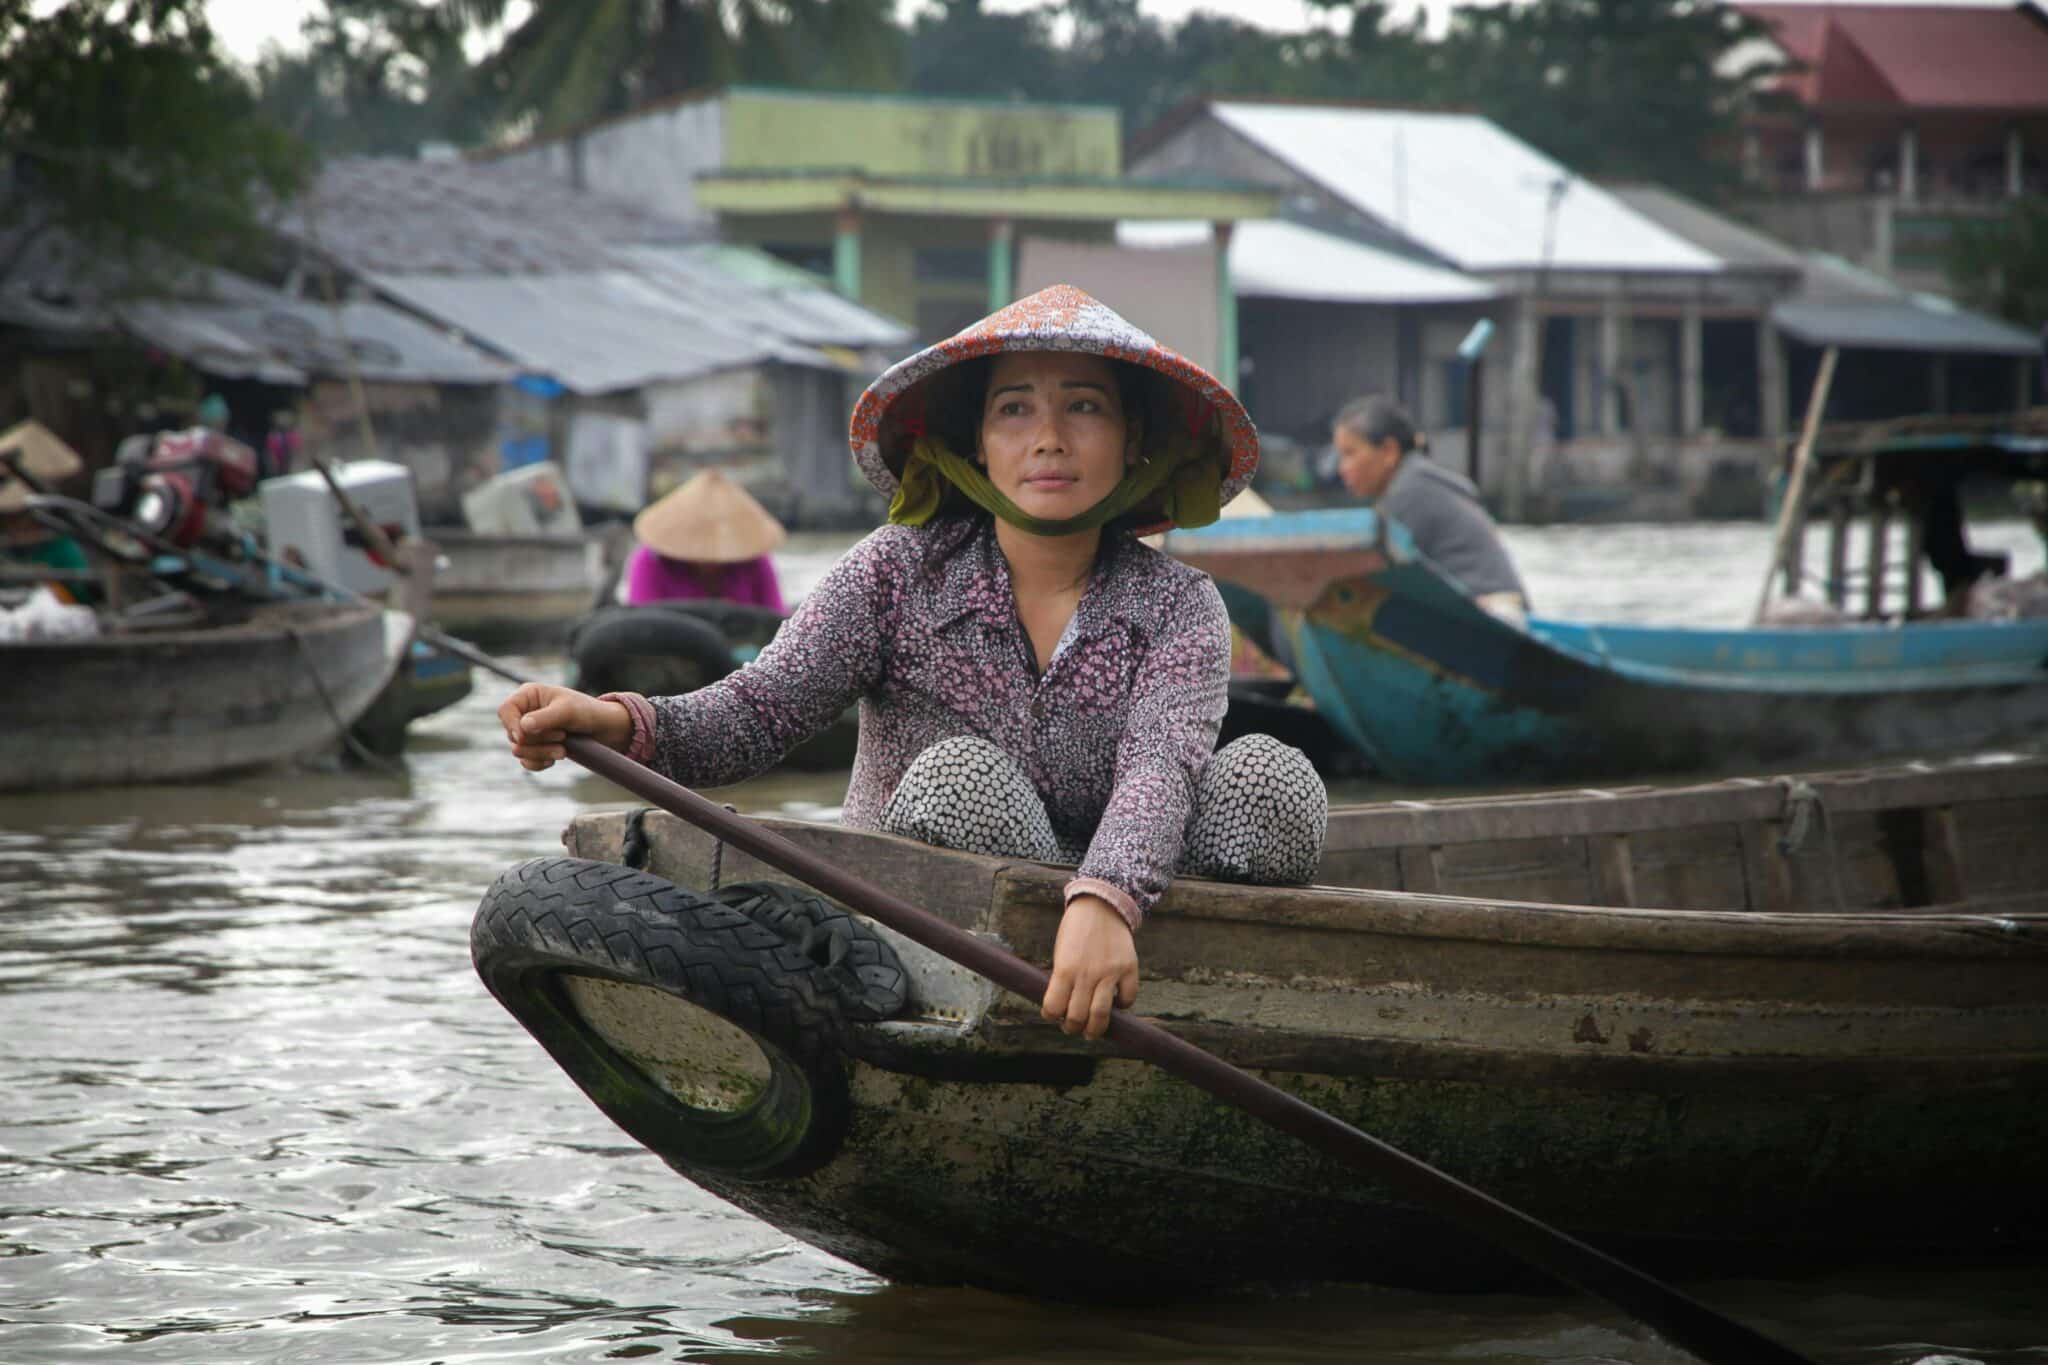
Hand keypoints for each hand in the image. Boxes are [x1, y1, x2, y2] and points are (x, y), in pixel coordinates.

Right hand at [497, 683, 632, 770]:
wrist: (604, 729)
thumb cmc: (587, 712)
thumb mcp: (568, 711)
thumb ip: (545, 718)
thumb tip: (523, 727)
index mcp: (529, 696)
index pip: (505, 710)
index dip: (511, 725)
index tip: (524, 736)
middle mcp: (525, 713)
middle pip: (513, 735)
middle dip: (537, 741)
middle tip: (562, 736)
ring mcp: (529, 732)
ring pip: (519, 750)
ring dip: (541, 753)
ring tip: (563, 751)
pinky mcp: (536, 748)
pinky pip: (526, 762)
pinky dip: (539, 763)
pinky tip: (555, 759)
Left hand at [1041, 895, 1137, 1040]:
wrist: (1101, 905)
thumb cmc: (1075, 930)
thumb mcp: (1061, 952)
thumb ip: (1063, 979)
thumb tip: (1063, 1007)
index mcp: (1065, 968)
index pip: (1054, 1007)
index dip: (1051, 1016)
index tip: (1053, 1015)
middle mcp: (1087, 973)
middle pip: (1078, 1016)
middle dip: (1072, 1028)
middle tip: (1073, 1028)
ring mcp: (1110, 972)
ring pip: (1101, 1014)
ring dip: (1095, 1029)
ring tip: (1092, 1031)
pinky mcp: (1129, 968)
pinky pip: (1128, 998)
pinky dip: (1122, 1006)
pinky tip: (1115, 1003)